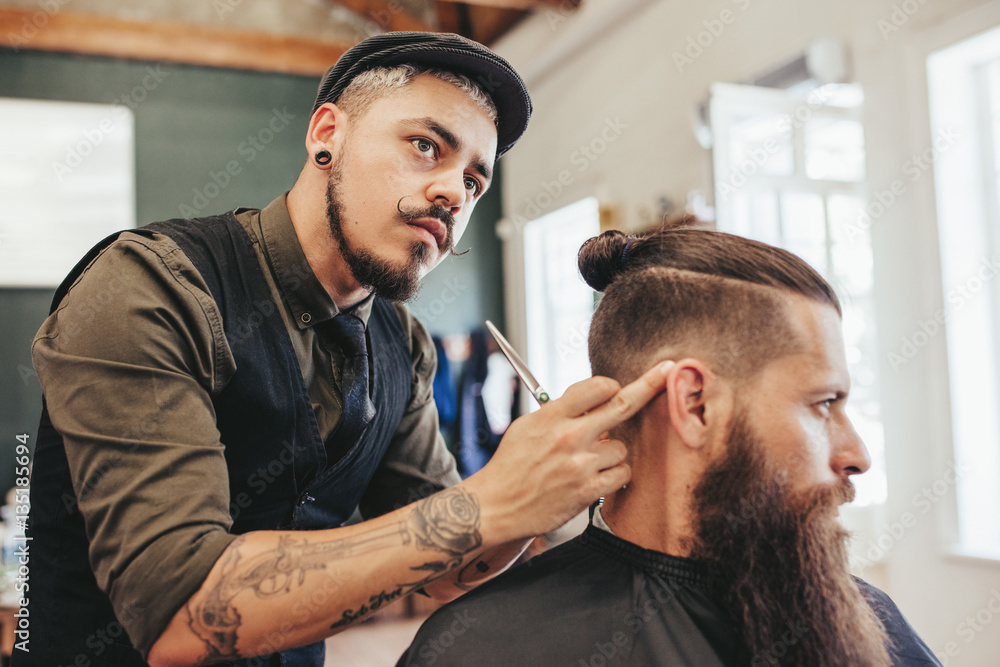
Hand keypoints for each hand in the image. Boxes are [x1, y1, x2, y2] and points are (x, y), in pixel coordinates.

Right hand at [465, 360, 673, 542]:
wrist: (497, 506)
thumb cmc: (511, 465)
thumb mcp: (527, 426)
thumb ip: (559, 411)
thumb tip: (591, 398)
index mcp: (552, 416)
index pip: (597, 386)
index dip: (610, 386)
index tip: (614, 388)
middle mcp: (569, 436)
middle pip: (622, 404)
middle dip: (648, 384)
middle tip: (666, 371)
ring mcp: (580, 464)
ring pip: (621, 447)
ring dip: (612, 453)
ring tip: (587, 462)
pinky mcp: (588, 490)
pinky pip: (622, 474)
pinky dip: (614, 475)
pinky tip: (596, 477)